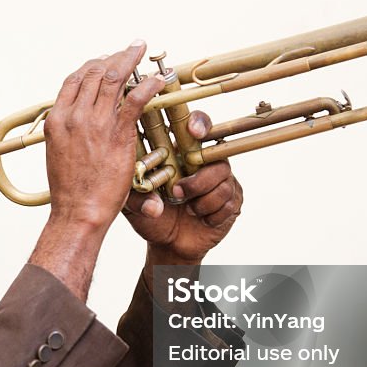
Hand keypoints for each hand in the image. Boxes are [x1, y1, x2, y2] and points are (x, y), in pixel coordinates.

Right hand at [42, 41, 164, 231]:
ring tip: (142, 50)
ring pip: (113, 79)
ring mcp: (95, 123)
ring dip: (130, 60)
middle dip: (113, 56)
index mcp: (57, 120)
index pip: (73, 80)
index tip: (105, 60)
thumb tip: (72, 124)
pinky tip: (158, 80)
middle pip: (94, 73)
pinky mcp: (117, 134)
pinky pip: (135, 100)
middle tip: (129, 49)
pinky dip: (148, 86)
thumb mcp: (58, 153)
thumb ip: (67, 133)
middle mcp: (74, 116)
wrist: (78, 211)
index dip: (91, 65)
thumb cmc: (70, 190)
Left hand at [123, 111, 242, 263]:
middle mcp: (206, 162)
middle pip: (217, 155)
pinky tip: (199, 218)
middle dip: (199, 178)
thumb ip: (135, 198)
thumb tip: (153, 205)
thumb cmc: (150, 216)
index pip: (198, 125)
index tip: (194, 132)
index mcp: (182, 152)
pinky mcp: (232, 200)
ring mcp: (222, 180)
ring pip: (223, 181)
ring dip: (201, 200)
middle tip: (177, 192)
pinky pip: (229, 202)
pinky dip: (211, 214)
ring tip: (187, 209)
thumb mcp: (133, 205)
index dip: (200, 123)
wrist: (168, 243)